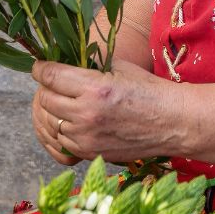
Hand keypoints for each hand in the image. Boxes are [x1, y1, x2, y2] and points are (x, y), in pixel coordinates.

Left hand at [31, 60, 181, 163]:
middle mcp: (86, 115)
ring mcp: (88, 138)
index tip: (40, 67)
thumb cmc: (149, 91)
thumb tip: (63, 60)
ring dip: (53, 112)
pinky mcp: (92, 153)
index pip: (51, 76)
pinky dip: (63, 131)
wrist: (174, 123)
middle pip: (46, 100)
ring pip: (51, 123)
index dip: (41, 69)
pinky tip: (72, 122)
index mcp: (94, 88)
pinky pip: (62, 142)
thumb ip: (89, 64)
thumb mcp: (119, 67)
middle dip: (47, 89)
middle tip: (53, 83)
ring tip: (63, 103)